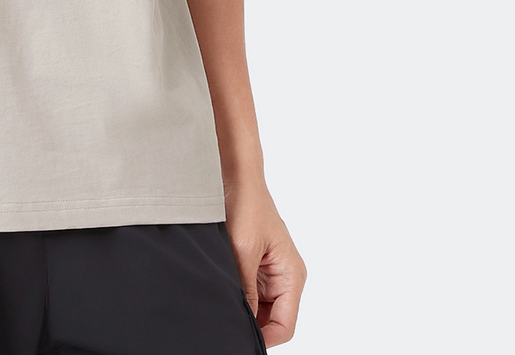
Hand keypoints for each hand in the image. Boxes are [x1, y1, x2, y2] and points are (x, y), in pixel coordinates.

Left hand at [224, 179, 306, 346]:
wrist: (236, 177)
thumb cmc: (246, 206)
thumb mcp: (244, 252)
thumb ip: (246, 290)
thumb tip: (244, 321)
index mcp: (292, 275)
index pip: (286, 326)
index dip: (265, 339)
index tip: (240, 340)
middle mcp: (285, 277)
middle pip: (273, 321)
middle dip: (253, 325)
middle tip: (226, 323)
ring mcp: (271, 272)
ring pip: (261, 309)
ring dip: (244, 309)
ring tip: (223, 304)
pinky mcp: (257, 266)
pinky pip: (251, 292)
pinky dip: (239, 296)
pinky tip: (223, 292)